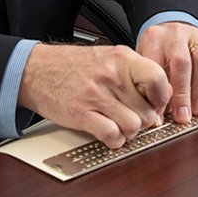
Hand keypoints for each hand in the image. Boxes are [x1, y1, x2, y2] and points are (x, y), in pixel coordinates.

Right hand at [18, 43, 171, 148]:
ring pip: (133, 126)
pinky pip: (112, 136)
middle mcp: (111, 75)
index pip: (159, 79)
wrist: (36, 70)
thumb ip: (134, 72)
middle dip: (142, 120)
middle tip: (130, 116)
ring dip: (129, 132)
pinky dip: (114, 139)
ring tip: (118, 124)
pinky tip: (107, 131)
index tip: (154, 103)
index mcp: (121, 58)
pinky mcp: (82, 114)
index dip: (161, 97)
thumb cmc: (72, 65)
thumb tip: (161, 96)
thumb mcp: (107, 57)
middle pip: (147, 111)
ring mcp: (96, 95)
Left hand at [136, 22, 197, 123]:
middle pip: (181, 62)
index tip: (160, 116)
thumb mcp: (146, 62)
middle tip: (183, 116)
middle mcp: (174, 32)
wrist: (172, 30)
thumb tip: (157, 119)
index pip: (156, 66)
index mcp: (153, 38)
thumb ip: (149, 85)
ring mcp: (195, 33)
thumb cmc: (158, 51)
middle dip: (182, 93)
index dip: (159, 93)